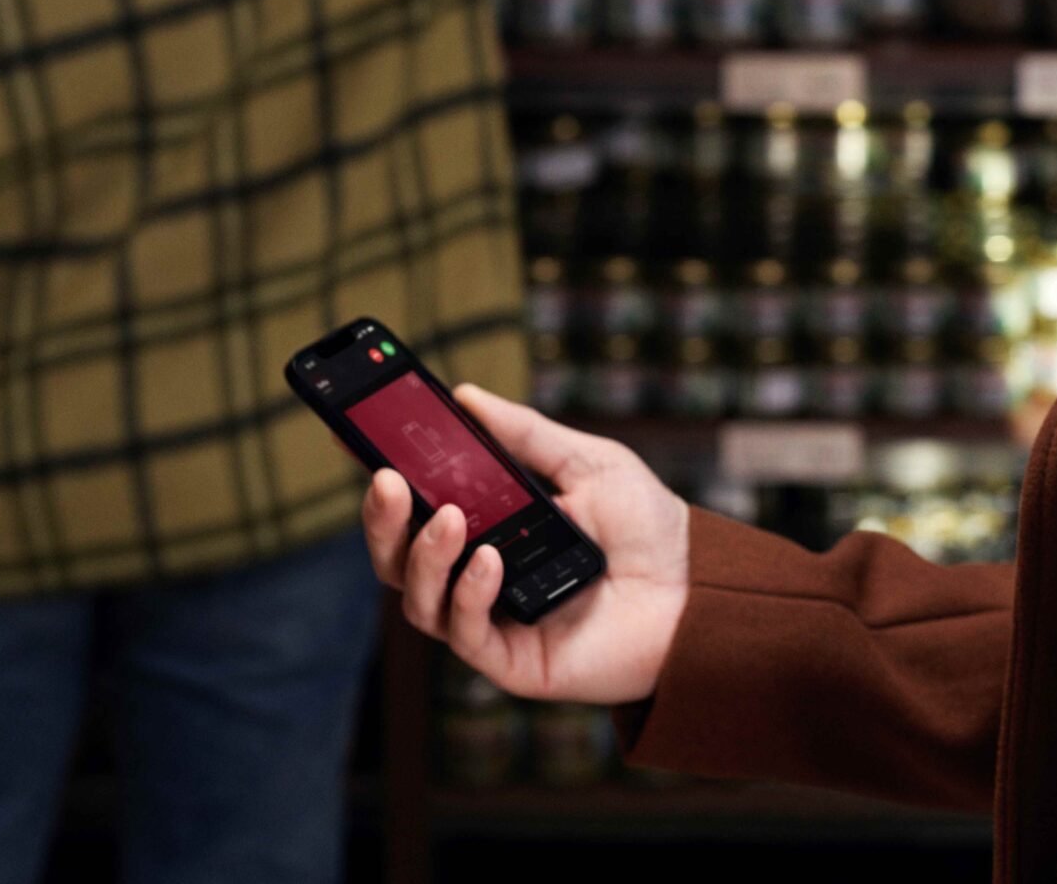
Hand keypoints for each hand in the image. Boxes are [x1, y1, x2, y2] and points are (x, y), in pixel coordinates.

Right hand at [364, 385, 690, 705]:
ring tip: (447, 516)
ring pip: (418, 599)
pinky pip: (465, 632)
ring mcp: (491, 620)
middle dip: (381, 521)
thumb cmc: (646, 528)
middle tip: (385, 480)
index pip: (418, 507)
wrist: (699, 591)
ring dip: (422, 555)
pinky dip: (468, 592)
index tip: (357, 440)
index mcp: (489, 529)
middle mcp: (478, 577)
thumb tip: (465, 396)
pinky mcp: (510, 660)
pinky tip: (488, 559)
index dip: (384, 480)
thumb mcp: (587, 462)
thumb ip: (525, 435)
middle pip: (399, 558)